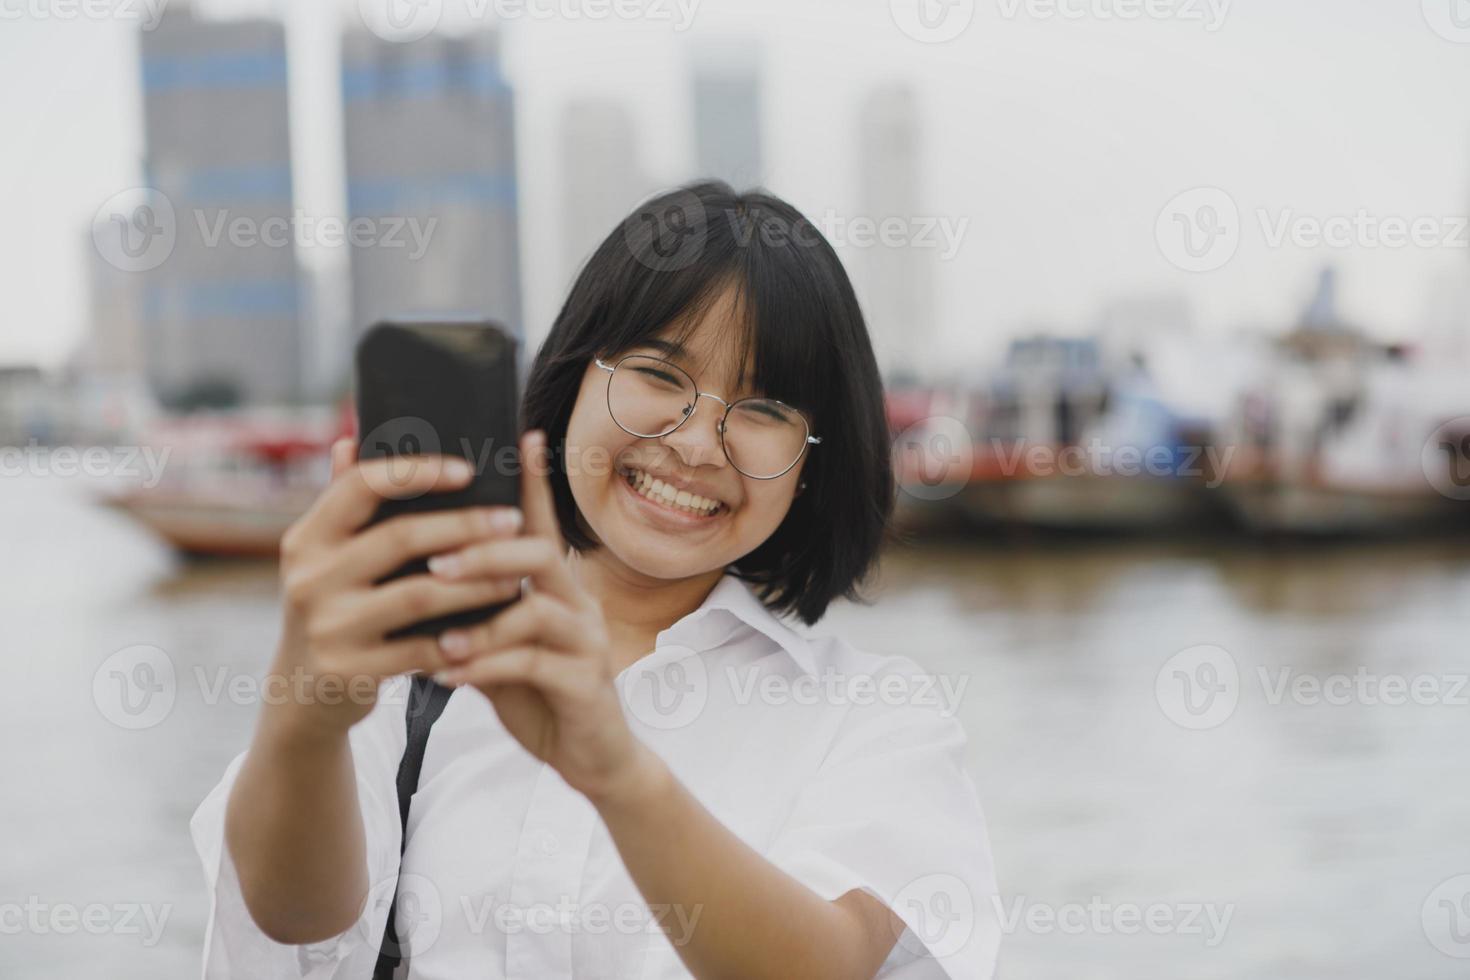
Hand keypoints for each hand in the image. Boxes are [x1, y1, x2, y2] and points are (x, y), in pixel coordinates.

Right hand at [268, 440, 525, 736]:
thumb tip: (352, 440)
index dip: (416, 472)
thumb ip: (342, 503)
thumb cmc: (332, 607)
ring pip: (420, 593)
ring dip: (477, 582)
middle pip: (399, 537)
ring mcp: (328, 626)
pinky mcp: (350, 671)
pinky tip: (495, 625)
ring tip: (516, 574)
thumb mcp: (325, 558)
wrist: (302, 693)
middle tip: (512, 521)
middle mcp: (309, 577)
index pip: (360, 486)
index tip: (468, 469)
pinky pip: (421, 648)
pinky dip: (462, 636)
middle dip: (464, 527)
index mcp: (307, 538)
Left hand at [427, 430, 655, 803]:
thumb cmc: (540, 690)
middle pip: (537, 555)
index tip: (520, 434)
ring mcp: (586, 641)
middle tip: (434, 565)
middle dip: (483, 553)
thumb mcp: (498, 641)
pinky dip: (488, 668)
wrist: (592, 756)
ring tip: (439, 637)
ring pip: (536, 609)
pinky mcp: (584, 683)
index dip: (532, 480)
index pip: (541, 522)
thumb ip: (470, 607)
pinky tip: (452, 677)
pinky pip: (533, 665)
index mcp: (555, 584)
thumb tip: (416, 568)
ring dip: (481, 619)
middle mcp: (576, 602)